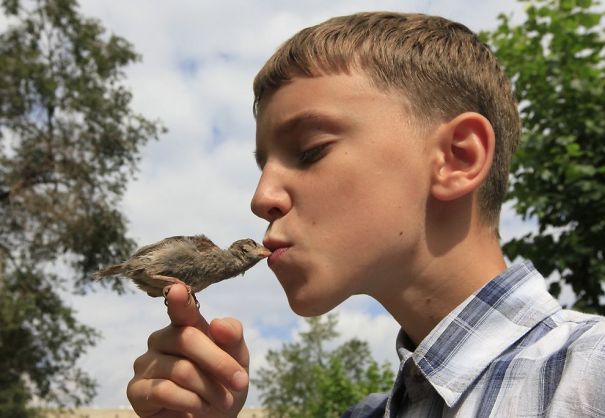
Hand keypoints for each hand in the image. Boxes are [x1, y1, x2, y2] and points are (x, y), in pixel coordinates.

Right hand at [127, 284, 248, 416]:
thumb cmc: (223, 385)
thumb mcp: (238, 361)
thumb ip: (232, 339)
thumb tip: (218, 324)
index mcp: (185, 326)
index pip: (181, 308)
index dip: (179, 300)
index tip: (178, 291)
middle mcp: (161, 339)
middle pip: (188, 340)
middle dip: (220, 363)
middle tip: (240, 382)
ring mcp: (145, 364)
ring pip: (181, 370)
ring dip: (210, 389)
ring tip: (223, 402)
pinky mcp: (136, 390)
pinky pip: (164, 391)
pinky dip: (191, 402)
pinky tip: (201, 409)